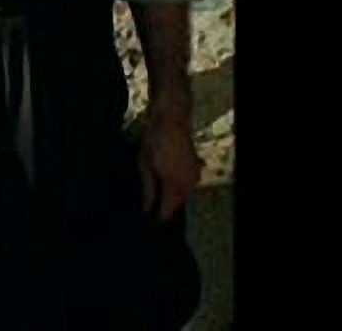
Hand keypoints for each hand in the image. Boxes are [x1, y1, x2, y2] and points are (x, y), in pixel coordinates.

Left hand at [137, 106, 199, 221]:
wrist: (171, 121)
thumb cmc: (154, 142)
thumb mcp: (144, 165)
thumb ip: (148, 189)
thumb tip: (147, 208)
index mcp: (175, 186)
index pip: (168, 211)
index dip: (157, 217)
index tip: (146, 220)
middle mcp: (189, 185)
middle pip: (177, 204)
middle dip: (165, 208)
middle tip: (149, 208)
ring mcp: (195, 177)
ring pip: (183, 195)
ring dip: (171, 197)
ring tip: (155, 196)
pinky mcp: (196, 169)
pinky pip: (186, 185)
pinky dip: (177, 187)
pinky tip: (164, 183)